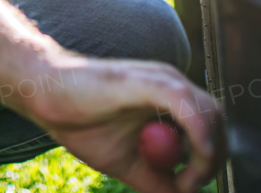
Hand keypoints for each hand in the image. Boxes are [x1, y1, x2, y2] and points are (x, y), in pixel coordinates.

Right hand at [29, 57, 221, 192]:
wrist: (44, 94)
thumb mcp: (124, 162)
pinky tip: (196, 156)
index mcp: (167, 98)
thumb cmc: (79, 121)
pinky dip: (199, 132)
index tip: (190, 187)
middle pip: (215, 118)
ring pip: (208, 112)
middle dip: (215, 158)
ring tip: (187, 181)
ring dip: (209, 153)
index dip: (210, 159)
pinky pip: (187, 105)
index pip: (209, 124)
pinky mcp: (149, 81)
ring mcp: (161, 78)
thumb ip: (154, 179)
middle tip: (195, 186)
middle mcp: (170, 83)